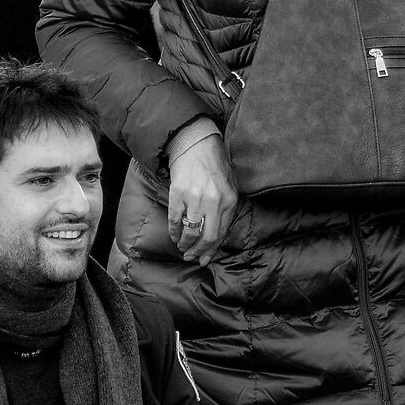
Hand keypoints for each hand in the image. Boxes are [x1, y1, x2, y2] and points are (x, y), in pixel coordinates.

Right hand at [166, 122, 236, 263]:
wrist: (196, 145)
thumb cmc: (215, 166)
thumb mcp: (230, 186)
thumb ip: (226, 209)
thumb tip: (217, 235)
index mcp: (229, 201)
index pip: (221, 233)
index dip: (211, 250)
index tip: (204, 259)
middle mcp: (214, 202)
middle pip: (207, 237)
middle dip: (198, 252)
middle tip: (191, 257)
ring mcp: (196, 198)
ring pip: (190, 232)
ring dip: (185, 244)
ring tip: (182, 248)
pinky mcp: (178, 194)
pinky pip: (175, 220)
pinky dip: (173, 231)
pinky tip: (174, 236)